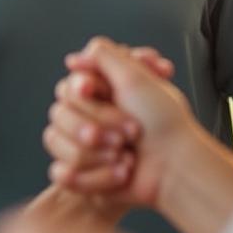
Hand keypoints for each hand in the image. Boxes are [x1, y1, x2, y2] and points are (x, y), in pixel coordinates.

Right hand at [43, 39, 197, 207]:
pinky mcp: (82, 175)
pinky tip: (119, 174)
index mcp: (100, 92)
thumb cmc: (164, 122)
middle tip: (132, 131)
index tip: (92, 89)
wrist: (175, 167)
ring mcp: (83, 146)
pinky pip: (62, 173)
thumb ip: (102, 55)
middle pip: (61, 113)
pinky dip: (94, 177)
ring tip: (127, 156)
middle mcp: (89, 116)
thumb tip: (72, 59)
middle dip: (100, 122)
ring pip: (56, 142)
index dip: (80, 90)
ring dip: (96, 152)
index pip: (67, 86)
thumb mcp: (136, 75)